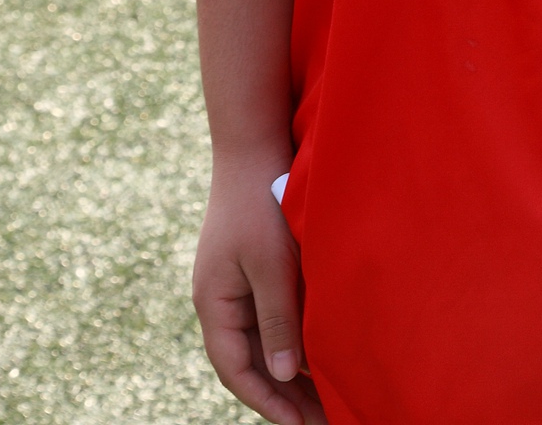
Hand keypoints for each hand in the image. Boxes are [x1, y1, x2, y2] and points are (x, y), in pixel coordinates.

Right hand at [193, 157, 325, 424]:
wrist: (255, 144)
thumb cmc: (260, 202)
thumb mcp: (271, 264)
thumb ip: (277, 319)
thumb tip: (285, 376)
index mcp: (213, 303)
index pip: (236, 370)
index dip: (267, 401)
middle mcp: (221, 299)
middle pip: (251, 361)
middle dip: (284, 394)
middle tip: (322, 420)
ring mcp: (236, 283)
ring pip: (264, 340)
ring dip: (292, 368)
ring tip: (328, 395)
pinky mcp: (256, 267)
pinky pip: (272, 315)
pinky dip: (294, 337)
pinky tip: (323, 349)